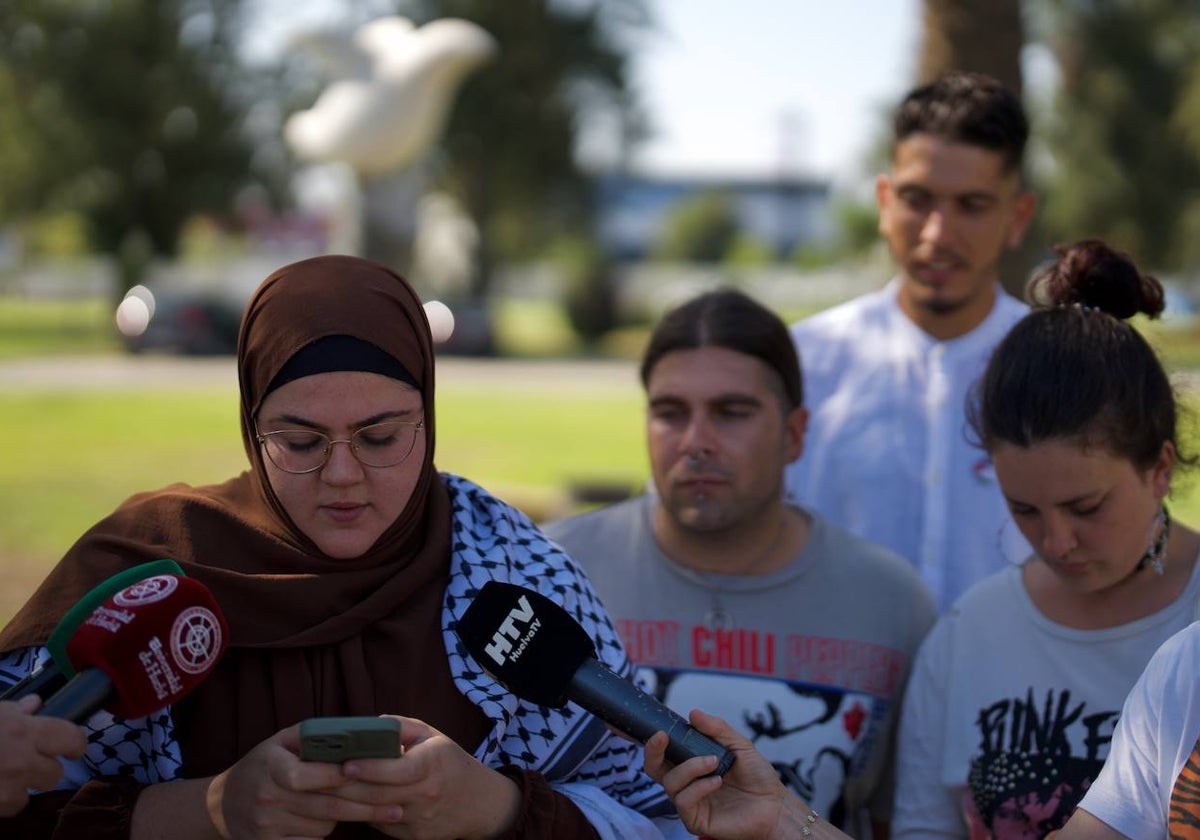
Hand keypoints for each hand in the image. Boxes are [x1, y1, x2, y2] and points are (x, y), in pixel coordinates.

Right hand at [0, 695, 87, 816]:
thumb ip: (15, 711)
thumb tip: (35, 704)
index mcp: (25, 731)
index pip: (71, 739)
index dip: (74, 744)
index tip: (70, 748)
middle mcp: (21, 762)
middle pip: (55, 774)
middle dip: (43, 769)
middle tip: (26, 762)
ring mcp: (5, 789)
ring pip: (29, 797)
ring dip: (19, 789)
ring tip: (1, 777)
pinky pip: (5, 809)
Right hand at [206, 723, 401, 838]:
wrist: (225, 803)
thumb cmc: (265, 764)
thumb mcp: (282, 741)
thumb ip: (315, 735)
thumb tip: (357, 733)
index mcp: (271, 766)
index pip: (306, 776)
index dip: (338, 776)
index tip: (371, 773)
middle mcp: (267, 797)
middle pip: (326, 806)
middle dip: (367, 807)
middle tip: (398, 807)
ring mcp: (266, 826)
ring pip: (324, 826)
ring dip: (347, 817)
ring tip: (365, 809)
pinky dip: (327, 834)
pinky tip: (342, 825)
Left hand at [331, 715, 520, 839]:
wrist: (479, 803)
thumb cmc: (449, 762)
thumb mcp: (432, 735)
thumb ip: (400, 727)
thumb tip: (367, 726)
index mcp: (433, 764)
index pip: (399, 769)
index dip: (371, 768)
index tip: (345, 764)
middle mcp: (427, 794)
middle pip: (380, 795)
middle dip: (345, 787)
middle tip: (317, 777)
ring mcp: (420, 820)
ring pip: (376, 813)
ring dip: (347, 803)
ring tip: (320, 791)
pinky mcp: (414, 838)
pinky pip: (381, 825)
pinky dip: (362, 815)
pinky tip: (342, 804)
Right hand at [645, 708, 841, 839]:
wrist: (775, 804)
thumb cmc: (757, 776)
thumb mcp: (739, 744)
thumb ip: (717, 728)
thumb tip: (693, 713)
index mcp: (692, 764)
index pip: (664, 754)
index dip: (655, 743)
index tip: (662, 731)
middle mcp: (687, 783)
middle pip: (654, 769)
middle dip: (653, 752)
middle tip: (664, 738)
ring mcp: (690, 802)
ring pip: (670, 783)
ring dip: (690, 767)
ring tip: (714, 762)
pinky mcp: (696, 820)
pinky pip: (683, 801)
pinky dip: (699, 787)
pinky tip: (717, 781)